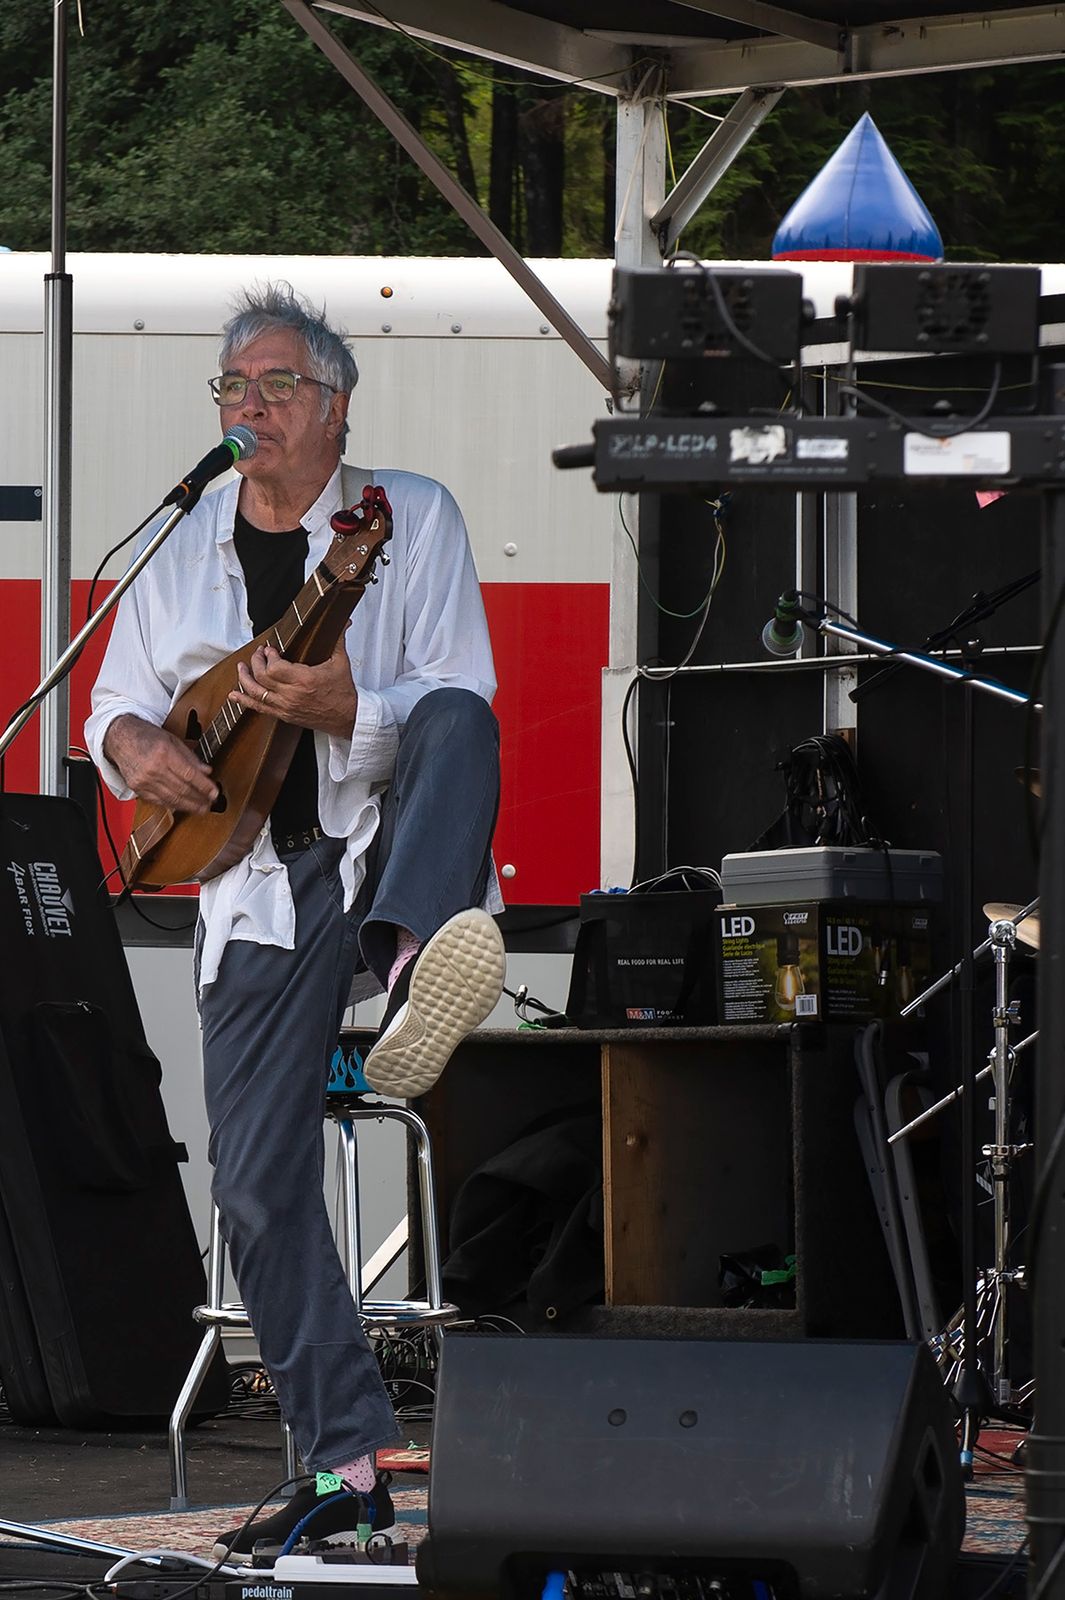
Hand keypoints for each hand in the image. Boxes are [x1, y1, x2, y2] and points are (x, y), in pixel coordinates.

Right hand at [103, 714, 218, 812]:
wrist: (120, 738)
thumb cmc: (147, 736)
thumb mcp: (173, 740)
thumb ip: (190, 757)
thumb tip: (207, 772)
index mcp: (164, 753)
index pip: (189, 775)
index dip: (204, 786)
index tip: (215, 793)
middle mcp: (153, 768)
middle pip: (182, 789)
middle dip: (199, 799)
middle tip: (211, 804)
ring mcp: (143, 780)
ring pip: (171, 799)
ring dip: (189, 806)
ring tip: (201, 808)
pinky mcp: (137, 788)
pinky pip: (158, 801)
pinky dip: (173, 805)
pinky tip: (183, 806)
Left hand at [228, 635, 357, 738]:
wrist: (348, 718)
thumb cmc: (344, 692)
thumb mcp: (341, 662)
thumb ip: (338, 638)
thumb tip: (344, 620)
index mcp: (304, 680)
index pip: (274, 667)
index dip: (268, 656)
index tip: (270, 649)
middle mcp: (292, 695)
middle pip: (262, 677)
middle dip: (256, 662)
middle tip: (258, 654)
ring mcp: (286, 707)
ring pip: (256, 693)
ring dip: (245, 678)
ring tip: (241, 668)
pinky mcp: (284, 715)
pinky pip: (259, 709)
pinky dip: (244, 701)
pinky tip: (234, 695)